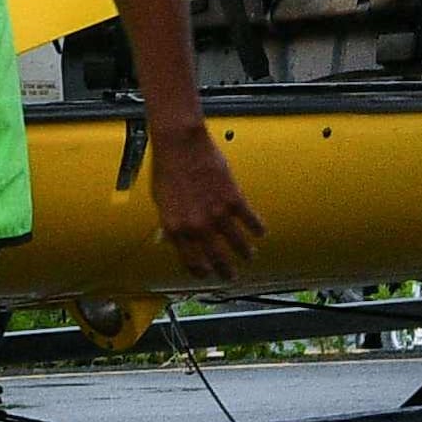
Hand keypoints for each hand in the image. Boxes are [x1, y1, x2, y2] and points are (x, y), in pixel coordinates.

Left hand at [147, 120, 262, 279]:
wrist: (180, 145)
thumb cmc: (166, 167)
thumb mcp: (160, 201)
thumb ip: (171, 221)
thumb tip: (174, 237)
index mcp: (176, 228)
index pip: (190, 260)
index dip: (200, 271)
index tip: (206, 275)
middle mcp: (197, 226)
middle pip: (216, 258)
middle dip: (225, 270)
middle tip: (231, 276)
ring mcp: (216, 214)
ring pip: (236, 243)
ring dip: (244, 252)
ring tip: (249, 256)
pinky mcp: (233, 199)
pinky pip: (250, 221)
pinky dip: (257, 228)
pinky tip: (260, 232)